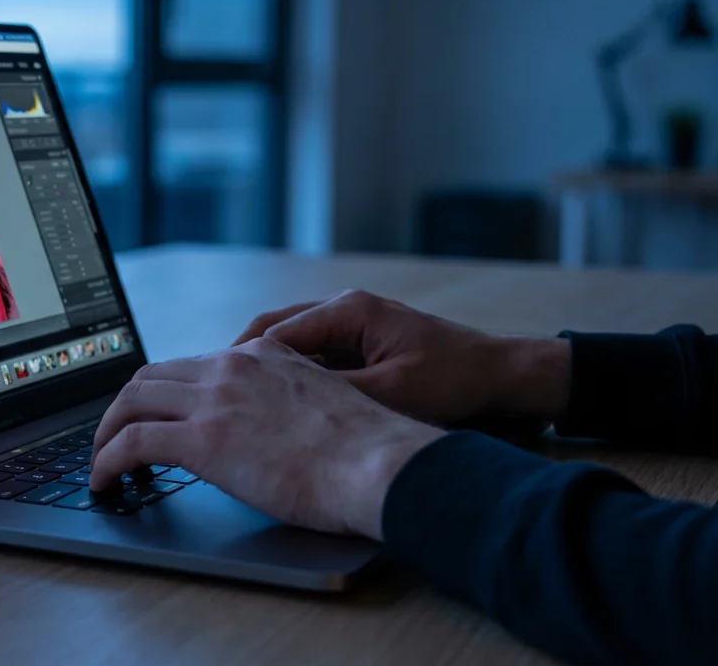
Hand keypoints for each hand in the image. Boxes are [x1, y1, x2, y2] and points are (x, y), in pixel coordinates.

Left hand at [90, 337, 445, 539]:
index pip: (196, 363)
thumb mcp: (323, 403)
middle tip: (117, 436)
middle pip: (153, 375)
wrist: (378, 463)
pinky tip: (104, 481)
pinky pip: (131, 442)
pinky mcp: (200, 440)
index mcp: (264, 356)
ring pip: (132, 400)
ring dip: (108, 431)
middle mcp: (233, 367)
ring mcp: (214, 400)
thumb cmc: (368, 450)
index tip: (158, 414)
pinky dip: (106, 460)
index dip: (167, 391)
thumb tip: (275, 430)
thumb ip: (289, 402)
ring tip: (102, 460)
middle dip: (127, 406)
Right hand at [232, 290, 570, 425]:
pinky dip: (296, 379)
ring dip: (270, 373)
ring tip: (243, 405)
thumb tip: (280, 403)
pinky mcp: (363, 345)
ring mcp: (354, 326)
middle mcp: (345, 310)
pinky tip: (283, 408)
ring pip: (293, 346)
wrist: (501, 376)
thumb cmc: (453, 379)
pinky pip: (316, 359)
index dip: (241, 362)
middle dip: (244, 364)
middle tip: (217, 396)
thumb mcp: (389, 392)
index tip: (216, 389)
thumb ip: (333, 392)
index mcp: (348, 310)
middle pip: (275, 332)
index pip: (274, 331)